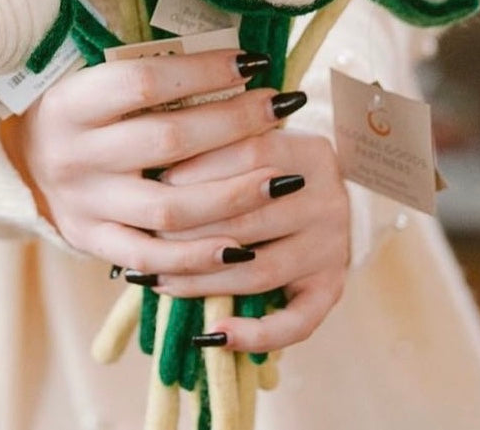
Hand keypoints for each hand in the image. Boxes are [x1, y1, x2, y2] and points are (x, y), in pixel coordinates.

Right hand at [22, 49, 307, 276]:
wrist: (19, 162)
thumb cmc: (77, 110)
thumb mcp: (94, 81)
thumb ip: (151, 76)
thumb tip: (233, 62)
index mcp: (73, 103)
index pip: (147, 81)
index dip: (205, 71)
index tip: (254, 62)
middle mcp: (75, 155)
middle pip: (168, 141)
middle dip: (236, 123)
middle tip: (281, 108)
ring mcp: (84, 204)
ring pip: (168, 208)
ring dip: (233, 194)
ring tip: (282, 177)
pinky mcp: (92, 241)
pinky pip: (151, 258)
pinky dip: (198, 257)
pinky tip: (242, 247)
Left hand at [156, 128, 349, 352]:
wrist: (320, 194)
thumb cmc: (265, 166)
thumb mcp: (251, 143)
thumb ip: (215, 148)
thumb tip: (154, 172)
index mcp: (309, 152)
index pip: (252, 154)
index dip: (201, 169)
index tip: (158, 182)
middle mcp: (329, 198)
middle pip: (251, 218)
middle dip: (189, 232)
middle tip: (146, 238)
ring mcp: (333, 247)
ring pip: (260, 270)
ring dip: (203, 281)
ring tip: (159, 281)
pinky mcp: (331, 288)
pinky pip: (296, 322)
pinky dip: (254, 335)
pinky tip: (213, 336)